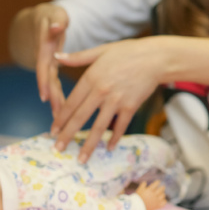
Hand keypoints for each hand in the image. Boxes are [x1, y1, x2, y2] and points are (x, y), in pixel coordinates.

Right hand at [28, 3, 70, 114]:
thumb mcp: (54, 15)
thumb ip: (56, 22)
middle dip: (52, 98)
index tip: (45, 96)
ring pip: (50, 85)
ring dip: (55, 101)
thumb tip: (57, 27)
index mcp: (45, 48)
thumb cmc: (51, 15)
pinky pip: (54, 83)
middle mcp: (44, 58)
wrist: (43, 18)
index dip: (44, 81)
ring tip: (60, 119)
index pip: (44, 66)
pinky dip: (58, 96)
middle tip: (57, 116)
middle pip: (47, 81)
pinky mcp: (52, 66)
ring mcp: (48, 64)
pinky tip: (63, 111)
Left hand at [51, 38, 163, 161]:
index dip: (60, 119)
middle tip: (58, 149)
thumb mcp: (101, 51)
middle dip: (67, 135)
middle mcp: (101, 91)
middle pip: (80, 118)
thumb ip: (77, 57)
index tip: (52, 131)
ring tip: (81, 159)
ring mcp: (117, 101)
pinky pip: (121, 126)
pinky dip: (114, 138)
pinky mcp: (131, 107)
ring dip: (89, 144)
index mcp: (91, 78)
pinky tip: (108, 148)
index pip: (71, 103)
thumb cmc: (128, 52)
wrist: (156, 58)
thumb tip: (55, 56)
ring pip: (99, 127)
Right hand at [135, 181, 167, 209]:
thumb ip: (142, 185)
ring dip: (162, 194)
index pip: (156, 183)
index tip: (158, 182)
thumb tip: (145, 182)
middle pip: (162, 189)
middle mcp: (154, 194)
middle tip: (162, 187)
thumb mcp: (139, 190)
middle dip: (162, 187)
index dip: (158, 182)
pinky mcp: (157, 205)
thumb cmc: (137, 198)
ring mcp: (156, 200)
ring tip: (161, 194)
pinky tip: (161, 200)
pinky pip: (164, 202)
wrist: (137, 208)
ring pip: (163, 195)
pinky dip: (163, 201)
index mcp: (150, 190)